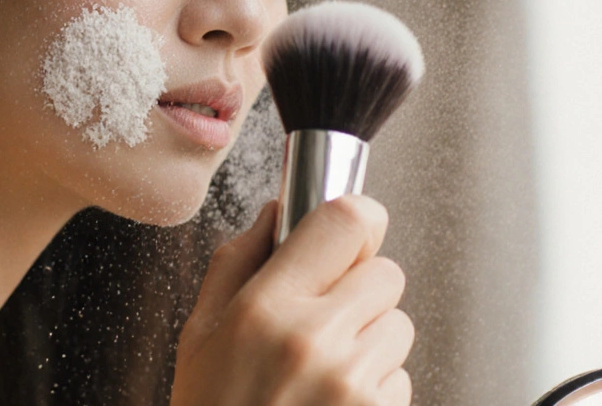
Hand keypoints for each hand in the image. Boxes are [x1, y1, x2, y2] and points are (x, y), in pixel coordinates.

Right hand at [170, 195, 412, 405]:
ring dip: (372, 342)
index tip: (351, 231)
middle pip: (385, 272)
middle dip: (361, 290)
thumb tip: (275, 213)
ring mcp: (354, 385)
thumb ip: (237, 263)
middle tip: (325, 320)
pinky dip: (378, 389)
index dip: (357, 219)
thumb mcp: (199, 337)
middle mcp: (315, 341)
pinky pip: (402, 378)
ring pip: (399, 326)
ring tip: (323, 375)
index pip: (346, 221)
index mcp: (265, 309)